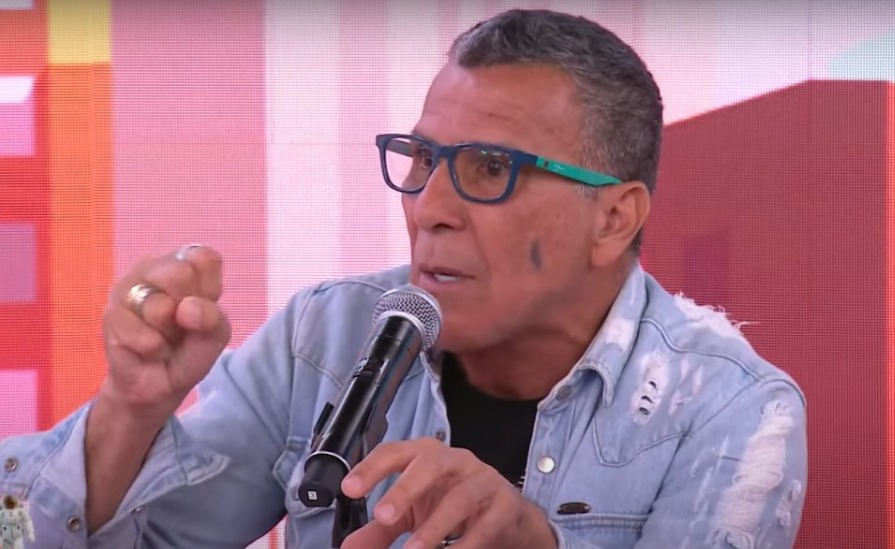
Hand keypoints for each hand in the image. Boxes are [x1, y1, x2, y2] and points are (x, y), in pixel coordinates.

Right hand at [100, 244, 229, 420]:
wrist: (157, 384)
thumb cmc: (188, 350)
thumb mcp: (214, 336)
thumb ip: (213, 318)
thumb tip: (188, 308)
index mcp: (184, 264)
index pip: (204, 257)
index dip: (209, 288)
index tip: (201, 307)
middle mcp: (153, 268)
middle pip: (180, 273)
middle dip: (187, 309)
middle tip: (180, 324)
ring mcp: (127, 289)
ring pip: (159, 307)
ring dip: (168, 333)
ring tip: (162, 338)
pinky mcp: (110, 316)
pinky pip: (144, 336)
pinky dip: (154, 350)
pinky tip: (148, 350)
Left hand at [340, 438, 557, 548]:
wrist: (507, 515)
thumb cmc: (452, 503)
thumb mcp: (414, 512)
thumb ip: (381, 528)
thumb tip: (349, 546)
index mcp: (426, 456)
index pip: (396, 451)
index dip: (372, 467)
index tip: (349, 489)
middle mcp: (455, 461)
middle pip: (430, 464)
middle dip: (405, 489)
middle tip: (383, 516)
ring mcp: (482, 480)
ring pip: (461, 497)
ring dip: (435, 526)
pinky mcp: (504, 505)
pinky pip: (486, 525)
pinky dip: (466, 544)